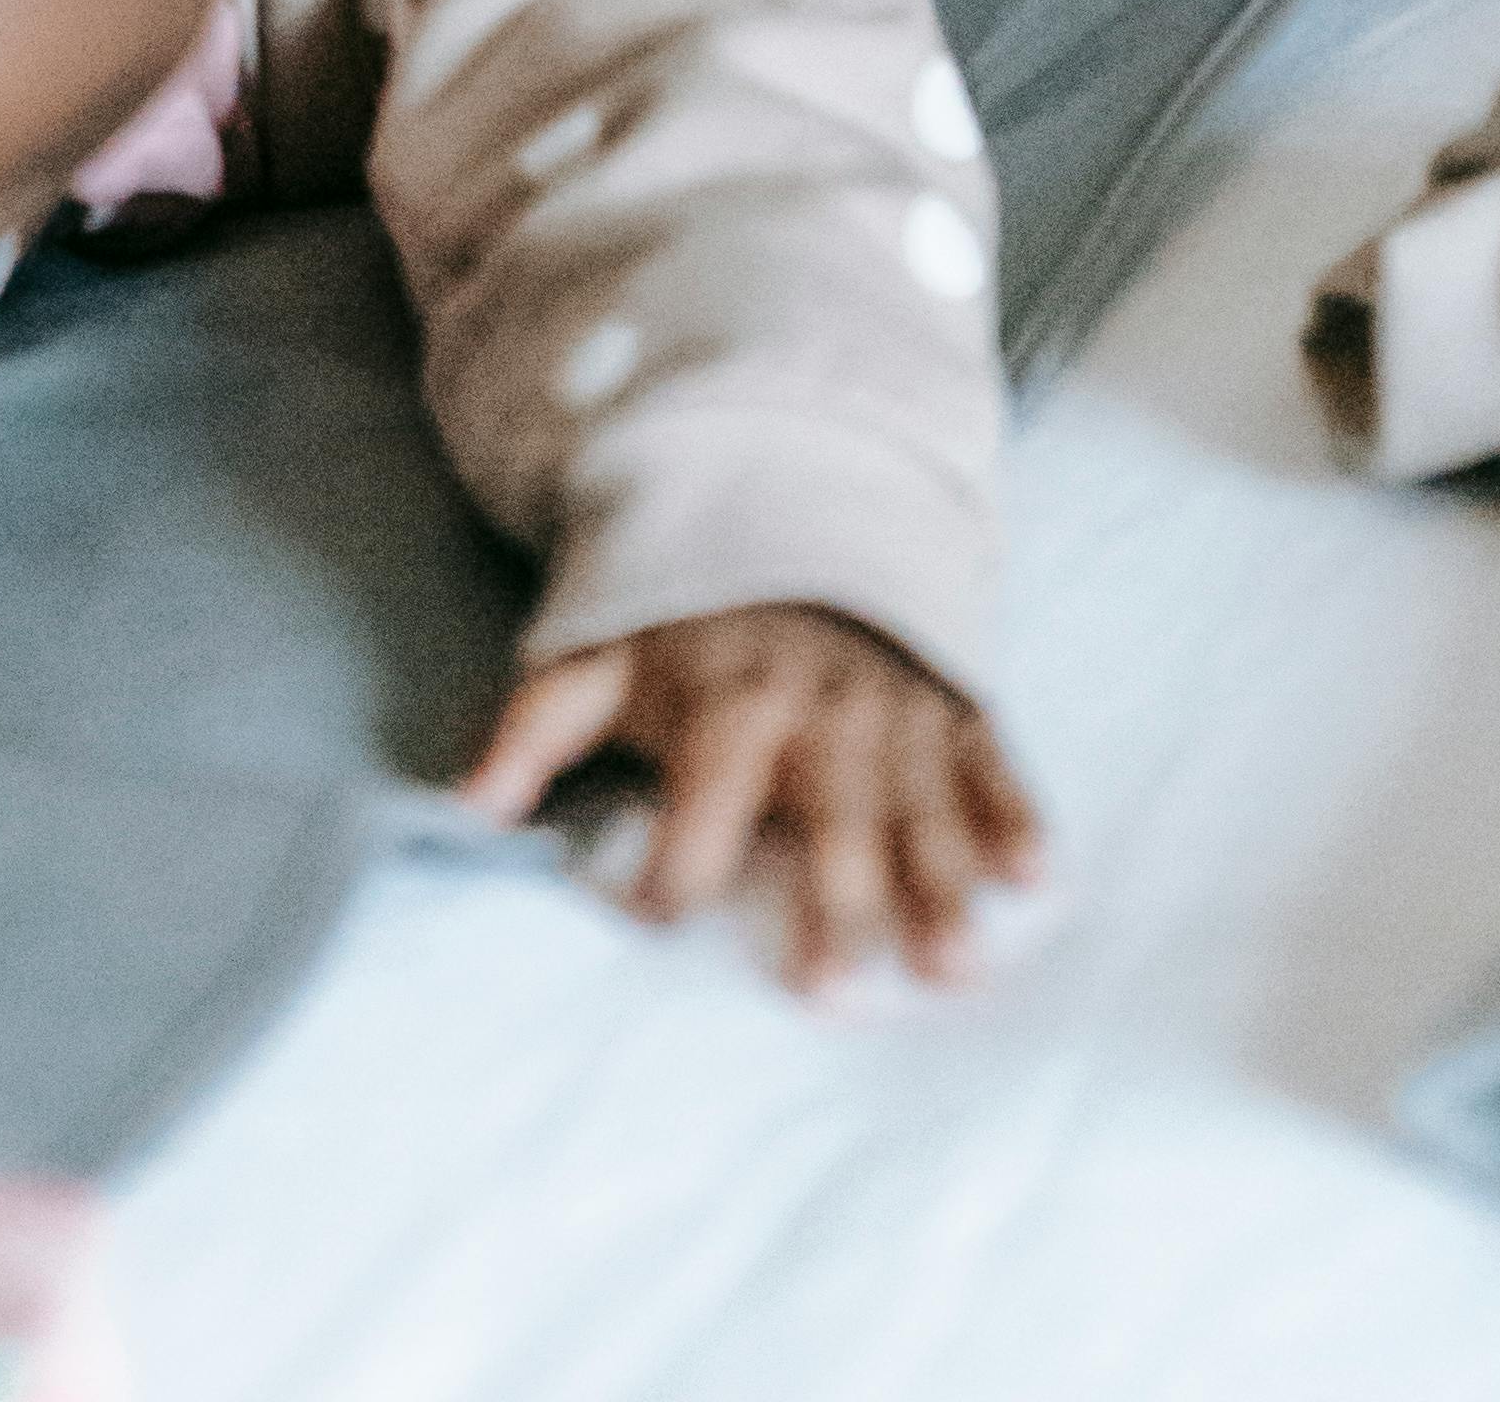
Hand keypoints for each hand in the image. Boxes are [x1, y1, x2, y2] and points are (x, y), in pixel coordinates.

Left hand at [462, 605, 1043, 993]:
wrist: (783, 502)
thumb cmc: (684, 614)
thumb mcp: (597, 651)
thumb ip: (533, 729)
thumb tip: (466, 809)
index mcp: (730, 704)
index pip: (699, 803)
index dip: (669, 870)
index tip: (653, 923)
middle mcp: (821, 709)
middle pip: (830, 818)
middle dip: (834, 905)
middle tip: (836, 998)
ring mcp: (895, 707)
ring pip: (922, 805)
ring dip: (938, 884)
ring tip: (952, 967)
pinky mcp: (951, 700)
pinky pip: (993, 756)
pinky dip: (1016, 812)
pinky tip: (1033, 875)